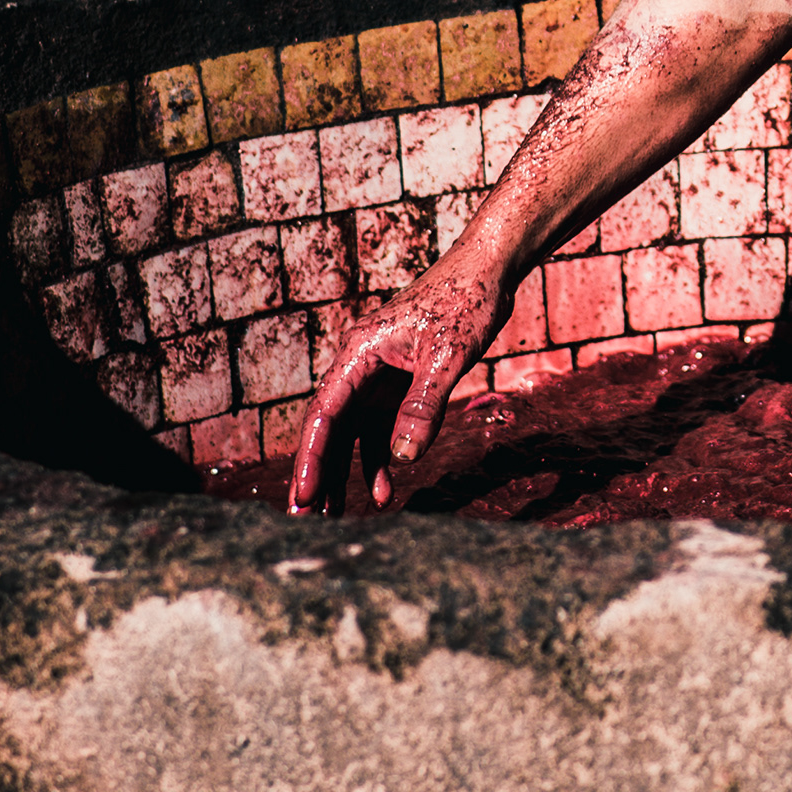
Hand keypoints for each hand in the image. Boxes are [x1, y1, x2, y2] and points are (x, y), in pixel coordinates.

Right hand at [288, 278, 500, 513]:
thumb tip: (403, 458)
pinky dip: (380, 458)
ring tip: (333, 518)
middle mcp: (360, 365)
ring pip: (352, 433)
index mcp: (358, 353)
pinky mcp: (399, 384)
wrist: (487, 271)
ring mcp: (378, 376)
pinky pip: (380, 428)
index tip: (303, 496)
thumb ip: (424, 406)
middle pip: (330, 428)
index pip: (325, 414)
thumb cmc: (465, 302)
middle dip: (318, 473)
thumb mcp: (447, 356)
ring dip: (344, 473)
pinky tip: (383, 491)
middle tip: (304, 519)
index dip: (311, 458)